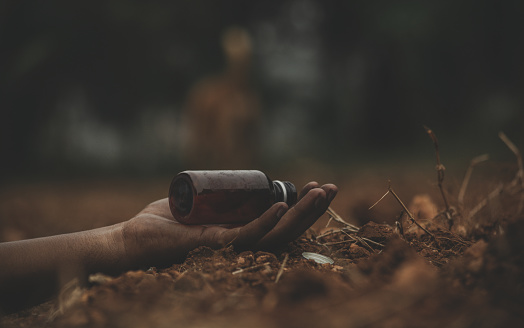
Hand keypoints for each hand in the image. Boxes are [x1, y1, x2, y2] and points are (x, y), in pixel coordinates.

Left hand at [121, 182, 336, 267]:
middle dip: (312, 209)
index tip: (317, 185)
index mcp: (240, 233)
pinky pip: (247, 236)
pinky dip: (266, 222)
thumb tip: (234, 180)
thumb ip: (216, 195)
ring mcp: (229, 246)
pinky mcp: (213, 245)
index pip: (279, 221)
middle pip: (285, 228)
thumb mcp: (198, 201)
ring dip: (300, 214)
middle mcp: (240, 243)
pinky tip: (283, 206)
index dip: (302, 206)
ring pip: (274, 233)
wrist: (131, 239)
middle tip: (332, 188)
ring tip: (321, 193)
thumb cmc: (161, 222)